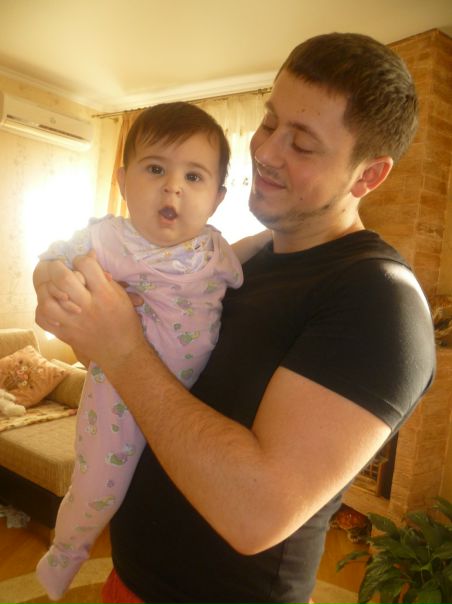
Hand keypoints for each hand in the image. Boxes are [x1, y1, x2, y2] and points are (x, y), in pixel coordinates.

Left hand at [35, 253, 146, 368]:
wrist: (122, 352)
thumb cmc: (125, 321)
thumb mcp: (121, 296)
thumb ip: (104, 278)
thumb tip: (89, 256)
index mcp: (105, 295)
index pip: (86, 265)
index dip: (81, 258)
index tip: (82, 262)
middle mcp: (87, 307)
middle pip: (63, 278)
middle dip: (57, 266)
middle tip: (58, 266)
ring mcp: (73, 322)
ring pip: (47, 300)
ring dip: (45, 288)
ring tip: (51, 285)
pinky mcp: (64, 335)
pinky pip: (43, 319)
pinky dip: (41, 308)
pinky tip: (49, 303)